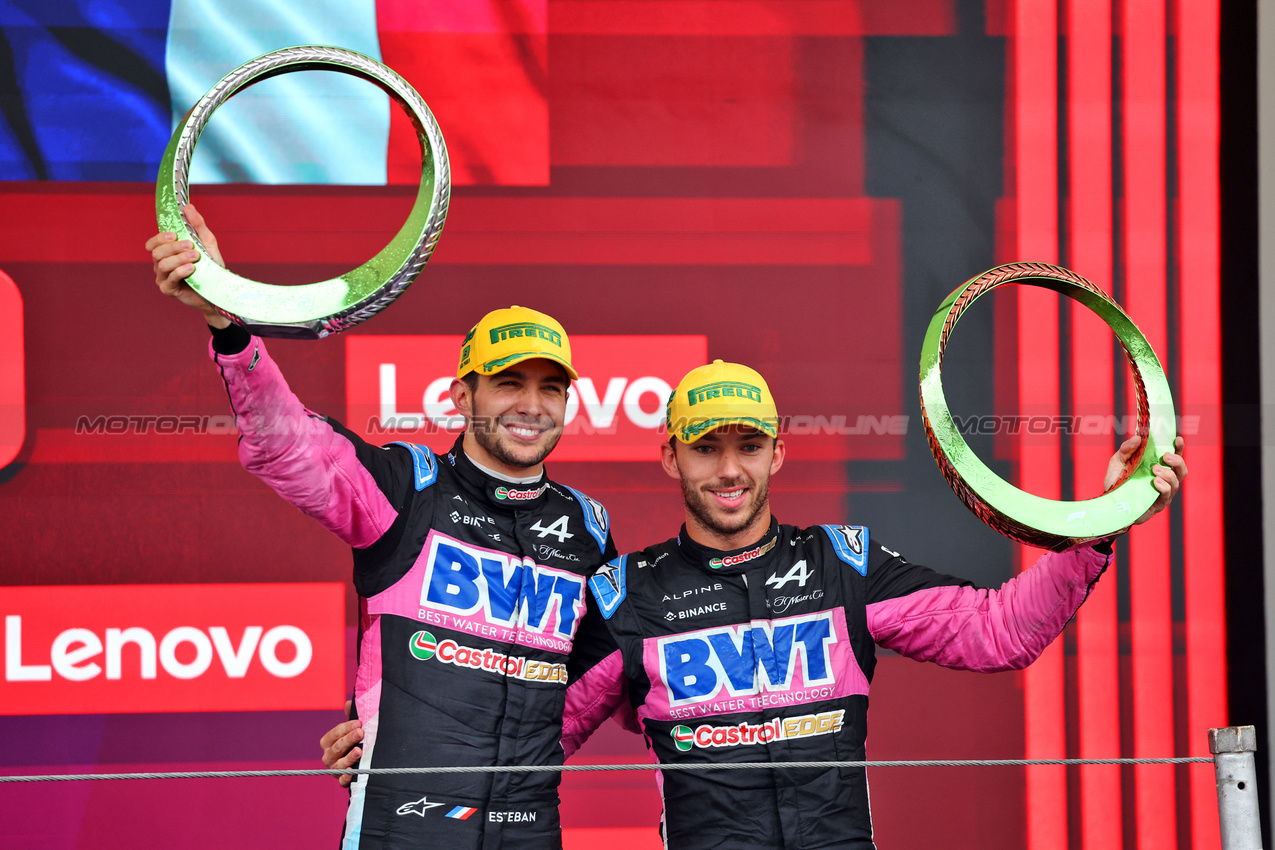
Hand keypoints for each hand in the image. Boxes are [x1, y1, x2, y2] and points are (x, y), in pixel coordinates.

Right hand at [145, 203, 229, 327]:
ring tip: (195, 257)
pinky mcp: (169, 290)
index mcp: (167, 253)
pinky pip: (169, 278)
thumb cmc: (211, 268)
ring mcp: (163, 278)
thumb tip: (188, 207)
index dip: (160, 238)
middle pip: (156, 252)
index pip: (153, 243)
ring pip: (162, 264)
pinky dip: (180, 271)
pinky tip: (191, 268)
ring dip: (179, 258)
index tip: (174, 234)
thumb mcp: (207, 243)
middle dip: (173, 247)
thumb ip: (197, 225)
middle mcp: (161, 265)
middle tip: (191, 245)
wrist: (219, 291)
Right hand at [320, 701, 363, 787]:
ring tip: (359, 751)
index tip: (359, 723)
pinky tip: (352, 772)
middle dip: (348, 740)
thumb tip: (349, 703)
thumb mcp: (354, 727)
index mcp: (329, 742)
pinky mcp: (342, 780)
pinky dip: (346, 777)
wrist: (365, 759)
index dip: (345, 728)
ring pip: (338, 764)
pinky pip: (341, 781)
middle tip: (360, 733)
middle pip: (336, 748)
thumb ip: (351, 716)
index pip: (333, 734)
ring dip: (348, 758)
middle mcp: (329, 756)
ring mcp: (334, 769)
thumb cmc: (357, 740)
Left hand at [1103, 434, 1186, 525]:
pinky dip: (1164, 487)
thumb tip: (1138, 437)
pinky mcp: (1158, 504)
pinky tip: (1155, 482)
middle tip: (1165, 457)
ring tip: (1155, 470)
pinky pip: (1167, 495)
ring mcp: (1163, 493)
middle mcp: (1164, 480)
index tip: (1178, 439)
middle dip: (1177, 461)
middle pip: (1181, 470)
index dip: (1179, 448)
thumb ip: (1126, 449)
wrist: (1108, 502)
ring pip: (1176, 482)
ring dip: (1168, 474)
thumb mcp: (1118, 461)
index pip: (1174, 456)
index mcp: (1157, 467)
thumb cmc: (1116, 481)